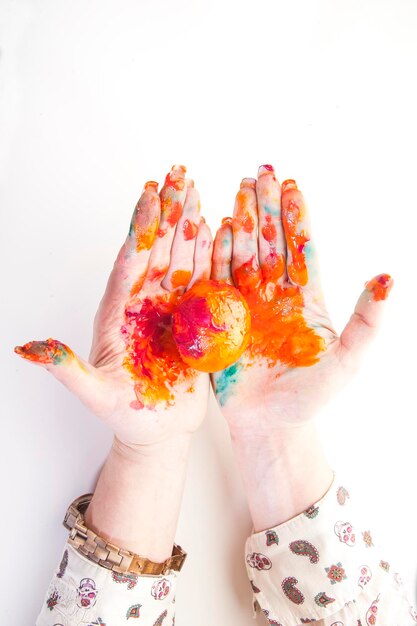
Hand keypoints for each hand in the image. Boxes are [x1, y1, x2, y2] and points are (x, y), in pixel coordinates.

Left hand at [15, 165, 212, 446]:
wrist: (157, 430)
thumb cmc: (124, 415)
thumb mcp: (93, 395)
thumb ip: (67, 371)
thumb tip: (31, 349)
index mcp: (118, 313)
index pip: (129, 262)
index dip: (140, 228)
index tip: (149, 195)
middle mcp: (144, 303)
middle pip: (157, 250)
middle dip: (167, 212)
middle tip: (177, 175)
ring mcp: (170, 309)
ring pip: (182, 259)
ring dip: (190, 225)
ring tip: (196, 191)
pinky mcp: (194, 319)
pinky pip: (205, 281)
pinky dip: (213, 255)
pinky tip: (219, 230)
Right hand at [211, 165, 392, 434]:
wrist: (270, 424)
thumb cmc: (311, 396)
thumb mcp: (349, 360)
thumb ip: (368, 322)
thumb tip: (387, 279)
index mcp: (306, 301)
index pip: (302, 249)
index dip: (297, 218)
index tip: (293, 187)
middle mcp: (276, 296)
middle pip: (271, 243)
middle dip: (266, 208)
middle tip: (261, 173)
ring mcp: (247, 306)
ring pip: (244, 255)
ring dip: (241, 223)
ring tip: (239, 191)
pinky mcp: (221, 319)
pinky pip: (218, 281)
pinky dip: (216, 255)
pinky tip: (215, 229)